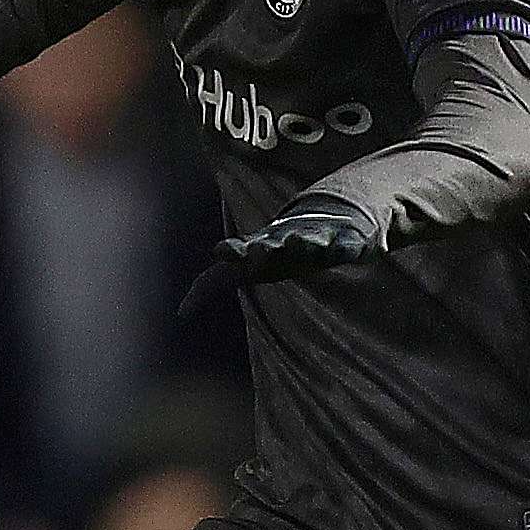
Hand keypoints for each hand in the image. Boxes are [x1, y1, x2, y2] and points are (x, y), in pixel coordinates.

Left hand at [179, 197, 376, 316]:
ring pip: (312, 240)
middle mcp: (289, 240)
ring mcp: (319, 239)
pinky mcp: (348, 242)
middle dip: (268, 246)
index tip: (223, 251)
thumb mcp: (244, 267)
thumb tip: (180, 312)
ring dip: (304, 241)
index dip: (235, 251)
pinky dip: (347, 246)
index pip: (243, 249)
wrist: (325, 218)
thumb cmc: (277, 249)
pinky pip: (349, 246)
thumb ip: (212, 284)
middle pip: (277, 243)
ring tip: (300, 241)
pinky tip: (349, 248)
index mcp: (263, 248)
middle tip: (259, 249)